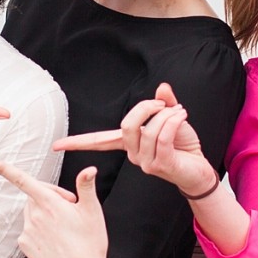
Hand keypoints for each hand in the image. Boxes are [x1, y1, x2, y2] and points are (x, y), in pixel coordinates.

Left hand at [0, 160, 113, 257]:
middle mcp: (34, 215)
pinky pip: (29, 230)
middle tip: (72, 206)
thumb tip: (89, 169)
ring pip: (32, 213)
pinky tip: (55, 240)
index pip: (22, 179)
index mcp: (49, 203)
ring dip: (44, 213)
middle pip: (35, 196)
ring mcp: (28, 231)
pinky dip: (39, 229)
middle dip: (49, 196)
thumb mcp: (93, 212)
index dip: (3, 168)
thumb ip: (86, 187)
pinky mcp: (25, 245)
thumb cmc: (90, 244)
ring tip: (65, 227)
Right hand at [53, 82, 214, 197]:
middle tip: (164, 105)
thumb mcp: (172, 118)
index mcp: (129, 144)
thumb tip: (162, 88)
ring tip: (180, 114)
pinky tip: (182, 117)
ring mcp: (146, 162)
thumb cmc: (184, 146)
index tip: (57, 145)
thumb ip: (164, 103)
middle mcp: (133, 155)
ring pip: (148, 130)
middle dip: (146, 108)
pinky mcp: (161, 164)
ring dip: (167, 115)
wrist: (200, 169)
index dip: (78, 142)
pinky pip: (163, 136)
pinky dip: (173, 121)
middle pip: (127, 125)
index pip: (99, 142)